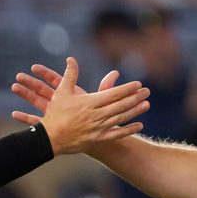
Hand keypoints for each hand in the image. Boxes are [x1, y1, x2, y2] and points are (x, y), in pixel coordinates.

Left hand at [11, 63, 118, 123]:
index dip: (45, 73)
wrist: (97, 141)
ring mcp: (56, 116)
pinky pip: (36, 123)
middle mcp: (62, 105)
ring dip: (25, 96)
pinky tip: (13, 114)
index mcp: (71, 96)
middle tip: (17, 75)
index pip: (57, 81)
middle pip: (43, 92)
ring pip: (38, 104)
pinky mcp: (53, 127)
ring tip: (13, 86)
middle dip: (30, 83)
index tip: (33, 67)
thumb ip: (106, 86)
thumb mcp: (101, 101)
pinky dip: (25, 118)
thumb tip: (115, 72)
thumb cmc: (99, 118)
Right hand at [22, 57, 148, 154]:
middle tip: (147, 92)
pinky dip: (129, 130)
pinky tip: (139, 125)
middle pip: (120, 105)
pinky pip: (116, 134)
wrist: (49, 138)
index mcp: (89, 102)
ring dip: (135, 111)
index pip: (113, 94)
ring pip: (121, 118)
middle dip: (135, 97)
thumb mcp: (61, 92)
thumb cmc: (55, 114)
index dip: (127, 89)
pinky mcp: (98, 139)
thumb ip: (69, 75)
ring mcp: (98, 128)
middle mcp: (96, 115)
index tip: (138, 84)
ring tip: (146, 104)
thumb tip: (71, 59)